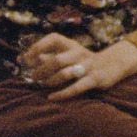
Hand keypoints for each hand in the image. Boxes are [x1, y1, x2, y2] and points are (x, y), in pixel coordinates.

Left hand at [18, 34, 136, 101]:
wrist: (113, 64)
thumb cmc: (83, 60)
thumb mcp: (69, 53)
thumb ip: (49, 55)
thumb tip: (23, 58)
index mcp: (71, 45)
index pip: (53, 39)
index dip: (38, 46)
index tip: (27, 57)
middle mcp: (79, 53)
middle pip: (57, 60)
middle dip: (42, 69)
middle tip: (34, 76)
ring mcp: (87, 67)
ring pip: (66, 74)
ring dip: (51, 81)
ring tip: (42, 85)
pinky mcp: (94, 80)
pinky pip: (76, 88)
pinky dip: (62, 94)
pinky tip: (52, 97)